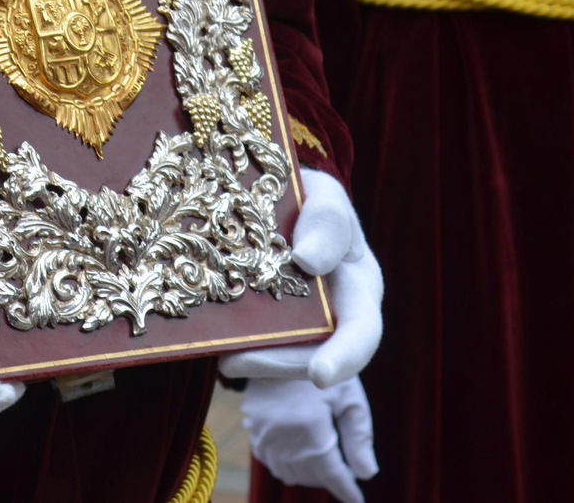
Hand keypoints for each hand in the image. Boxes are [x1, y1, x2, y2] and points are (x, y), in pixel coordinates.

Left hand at [218, 169, 382, 386]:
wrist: (274, 203)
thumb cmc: (309, 200)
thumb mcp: (325, 197)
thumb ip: (327, 221)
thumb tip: (307, 260)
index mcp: (358, 288)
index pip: (362, 332)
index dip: (345, 356)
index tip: (320, 375)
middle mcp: (333, 318)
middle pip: (313, 358)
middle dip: (277, 364)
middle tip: (236, 361)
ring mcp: (298, 330)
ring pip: (275, 358)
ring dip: (247, 357)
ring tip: (220, 351)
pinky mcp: (264, 333)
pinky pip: (249, 348)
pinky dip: (231, 345)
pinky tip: (211, 338)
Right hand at [243, 377, 377, 502]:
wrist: (281, 342)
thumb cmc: (323, 366)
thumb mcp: (349, 396)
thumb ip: (359, 437)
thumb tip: (366, 473)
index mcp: (310, 426)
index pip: (332, 473)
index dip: (347, 491)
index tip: (357, 500)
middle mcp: (283, 435)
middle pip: (311, 475)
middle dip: (330, 479)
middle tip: (345, 473)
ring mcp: (263, 432)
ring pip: (289, 472)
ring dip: (309, 475)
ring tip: (325, 464)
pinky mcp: (252, 427)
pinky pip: (270, 460)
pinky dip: (287, 465)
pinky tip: (300, 456)